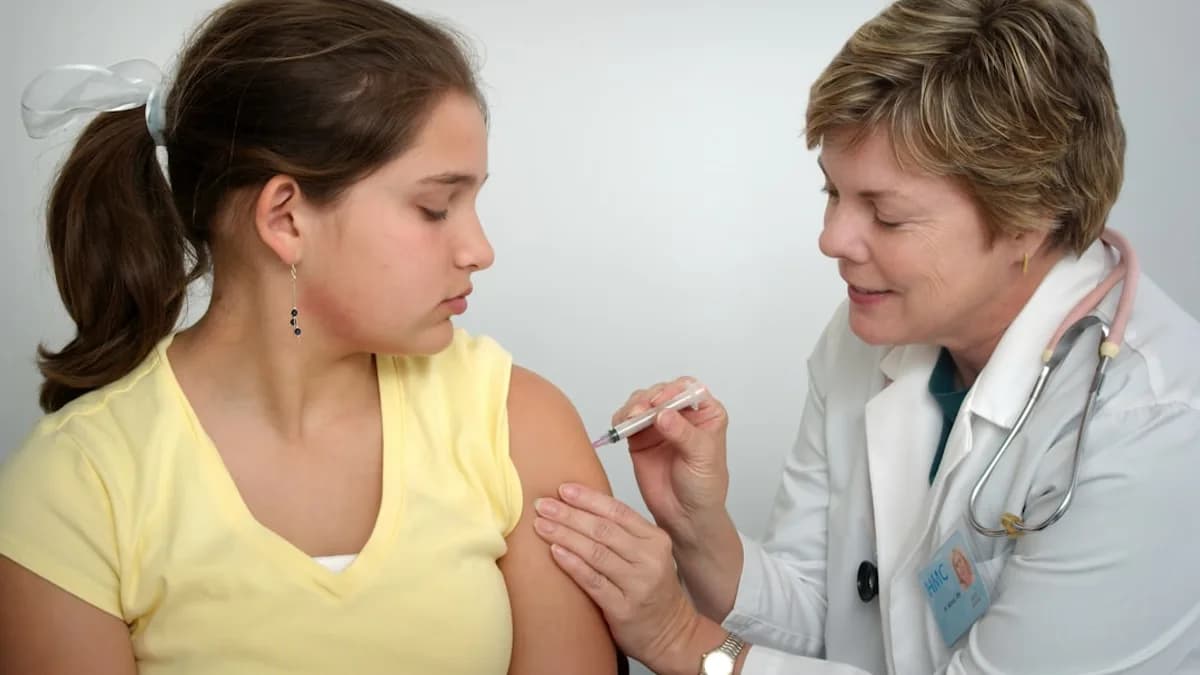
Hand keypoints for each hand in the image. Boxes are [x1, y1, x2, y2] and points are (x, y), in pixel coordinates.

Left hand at [532, 484, 726, 674]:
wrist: (673, 635)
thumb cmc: (653, 593)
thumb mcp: (648, 556)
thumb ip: (623, 534)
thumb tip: (579, 509)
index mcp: (656, 540)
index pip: (618, 511)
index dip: (588, 498)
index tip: (563, 489)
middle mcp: (649, 559)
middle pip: (603, 529)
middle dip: (569, 514)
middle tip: (542, 504)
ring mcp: (638, 584)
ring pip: (595, 552)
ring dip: (564, 535)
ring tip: (541, 525)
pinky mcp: (624, 608)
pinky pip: (593, 581)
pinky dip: (572, 564)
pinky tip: (555, 552)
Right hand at [614, 377, 730, 542]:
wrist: (685, 516)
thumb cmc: (704, 487)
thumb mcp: (702, 457)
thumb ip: (684, 434)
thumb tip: (664, 415)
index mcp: (706, 414)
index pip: (689, 389)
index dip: (673, 390)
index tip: (662, 404)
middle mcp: (682, 415)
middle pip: (662, 391)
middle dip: (649, 398)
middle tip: (640, 412)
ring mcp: (659, 425)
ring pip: (642, 402)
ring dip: (633, 407)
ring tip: (630, 420)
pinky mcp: (640, 437)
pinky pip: (627, 419)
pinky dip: (621, 419)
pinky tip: (621, 426)